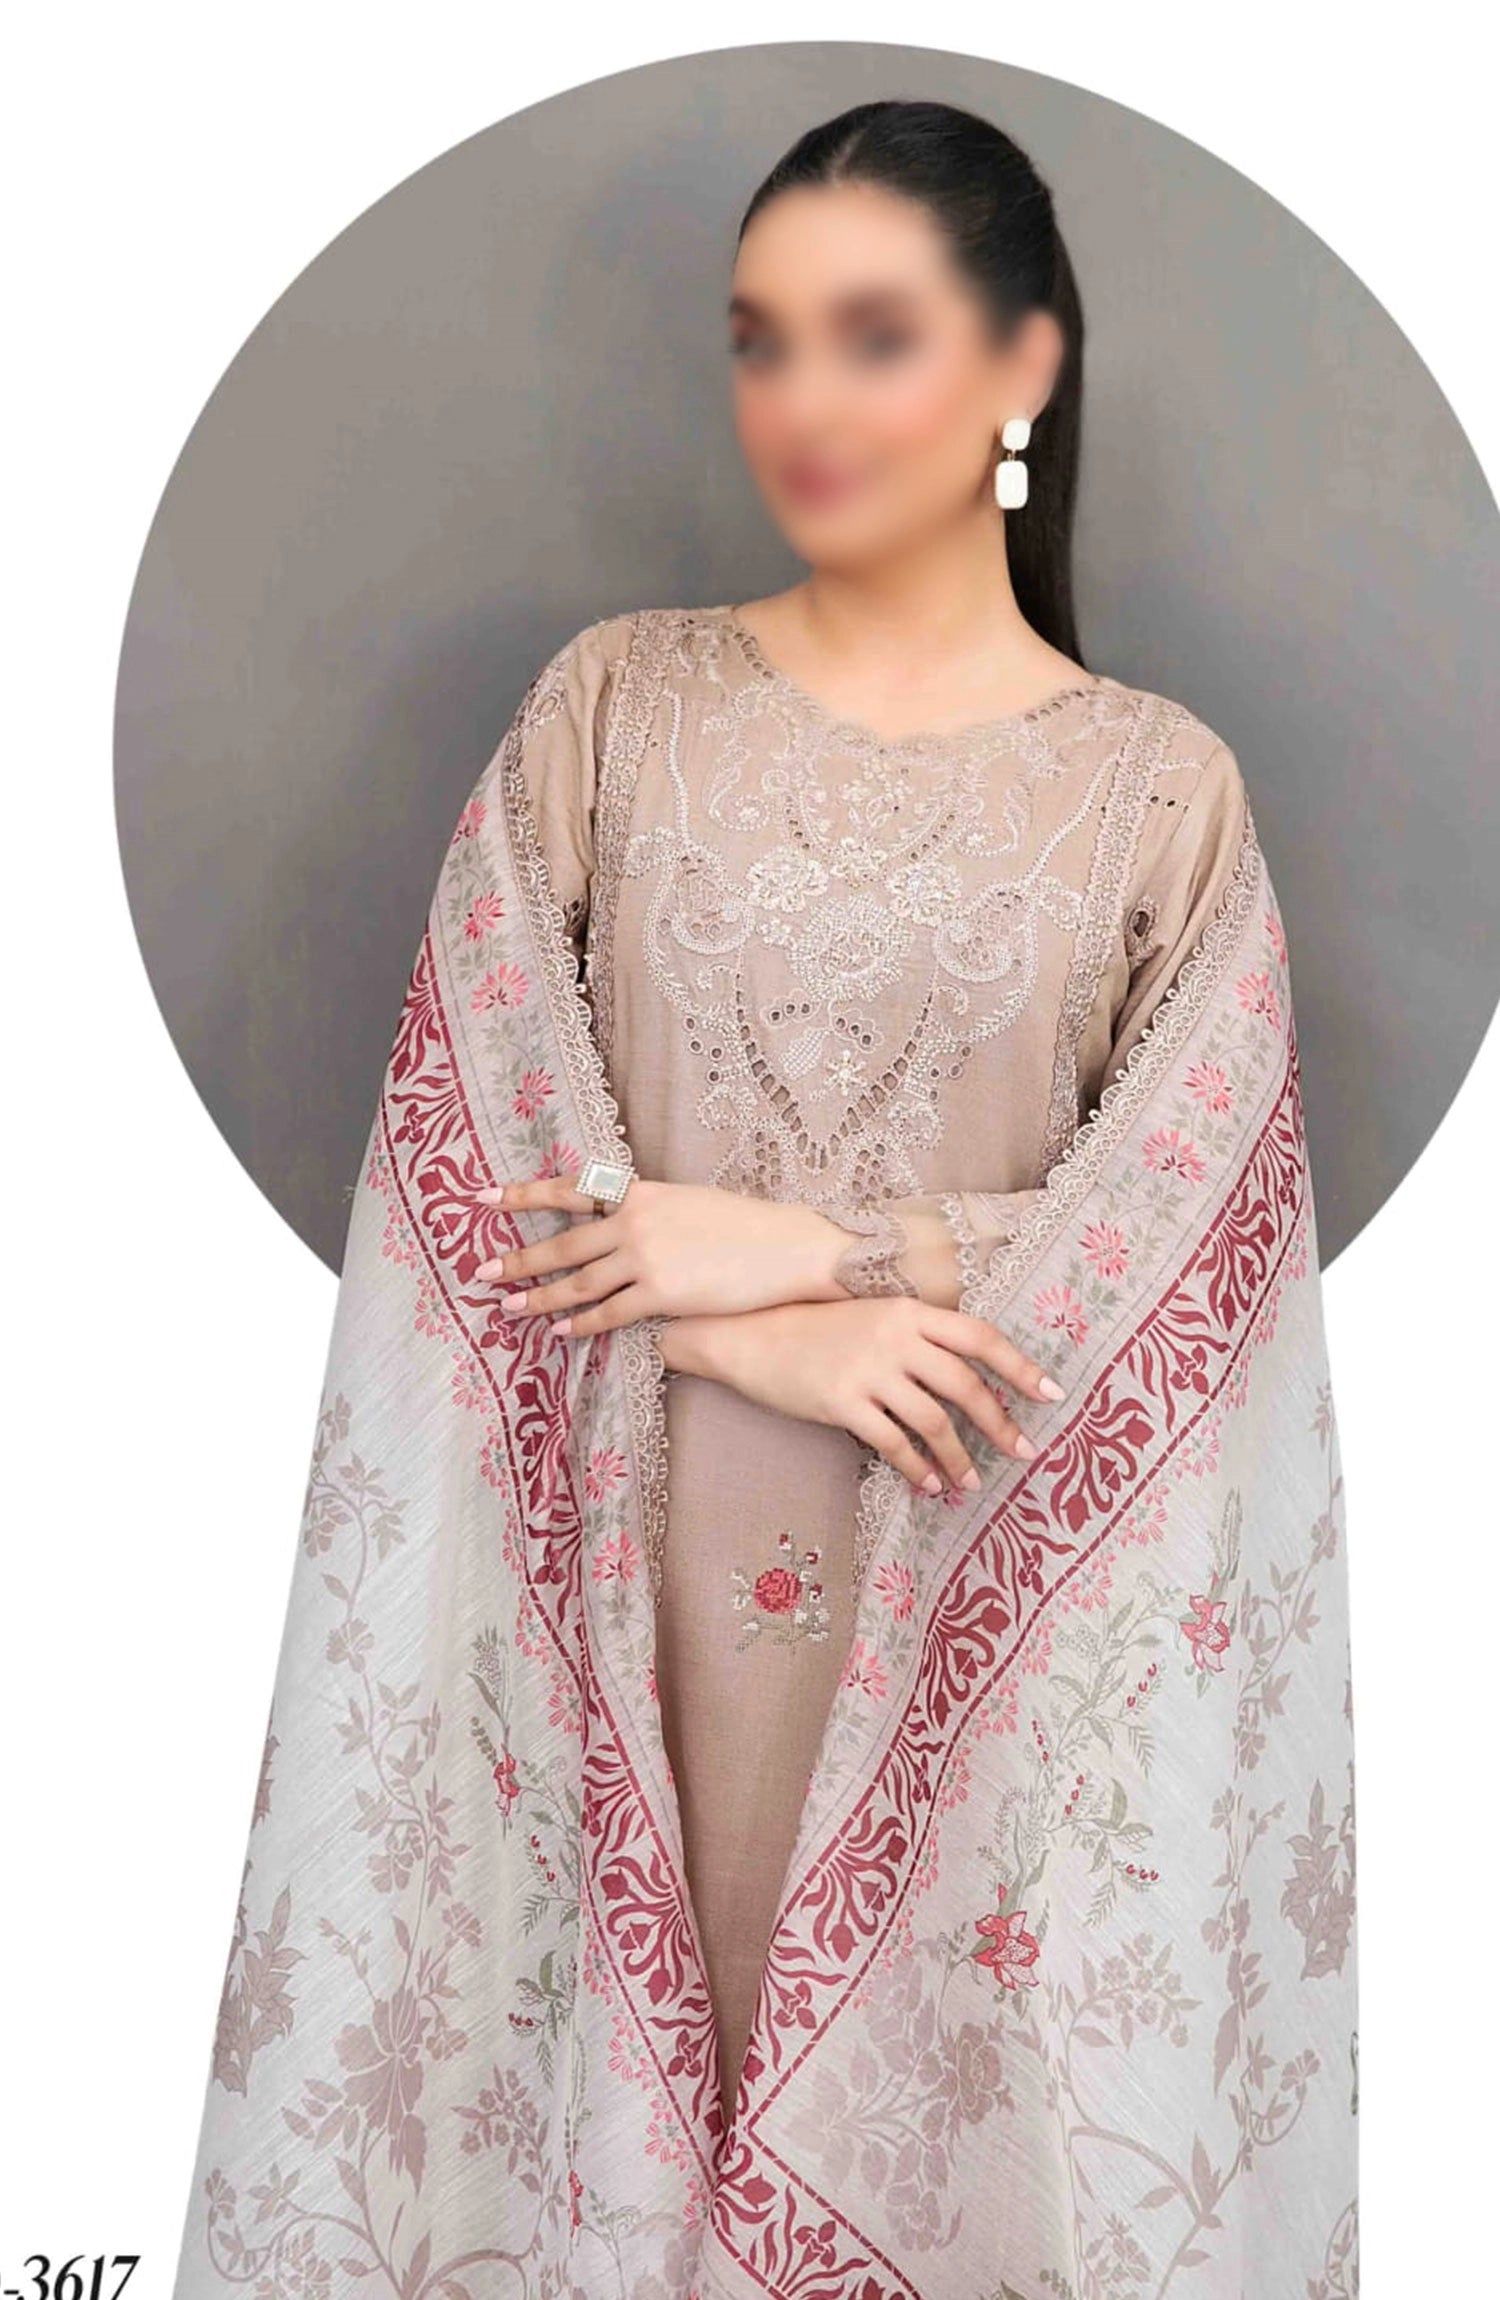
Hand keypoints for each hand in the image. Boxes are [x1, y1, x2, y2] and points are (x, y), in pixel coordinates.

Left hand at [474, 1173, 852, 1330]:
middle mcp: (634, 1223)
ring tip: (508, 1308)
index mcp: (639, 1193)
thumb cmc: (743, 1224)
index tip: (483, 1197)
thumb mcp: (686, 1201)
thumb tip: (618, 1221)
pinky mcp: (661, 1294)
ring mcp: (645, 1259)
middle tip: (480, 1273)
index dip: (523, 1194)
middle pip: (562, 1244)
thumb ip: (646, 1210)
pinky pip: (609, 1313)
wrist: (785, 1248)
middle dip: (518, 1260)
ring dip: (539, 1298)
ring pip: (577, 1283)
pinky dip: (582, 1324)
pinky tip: (560, 1333)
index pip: (570, 1191)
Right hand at [663, 1295, 1065, 1496]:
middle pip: (965, 1384)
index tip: (1052, 1395)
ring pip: (933, 1420)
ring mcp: (868, 1369)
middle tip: (1024, 1453)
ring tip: (970, 1484)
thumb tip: (969, 1375)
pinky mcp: (842, 1402)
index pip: (980, 1336)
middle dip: (1000, 1424)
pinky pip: (893, 1444)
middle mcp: (895, 1336)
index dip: (1020, 1366)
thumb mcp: (874, 1317)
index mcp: (910, 1311)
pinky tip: (929, 1485)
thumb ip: (918, 1336)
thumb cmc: (817, 1329)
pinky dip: (917, 1468)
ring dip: (958, 1457)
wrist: (751, 1336)